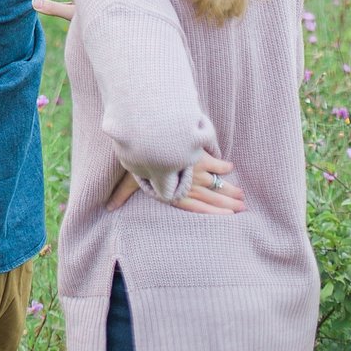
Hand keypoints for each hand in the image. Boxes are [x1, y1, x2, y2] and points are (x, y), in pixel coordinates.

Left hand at [106, 151, 244, 214]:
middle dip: (226, 204)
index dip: (212, 213)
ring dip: (228, 188)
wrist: (149, 133)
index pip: (195, 207)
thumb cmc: (134, 157)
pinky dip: (222, 164)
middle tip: (243, 208)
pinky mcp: (196, 153)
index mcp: (173, 191)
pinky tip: (231, 167)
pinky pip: (213, 160)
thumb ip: (121, 193)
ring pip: (215, 182)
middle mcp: (186, 183)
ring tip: (242, 195)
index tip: (227, 217)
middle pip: (210, 197)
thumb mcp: (127, 177)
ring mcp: (193, 168)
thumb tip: (107, 208)